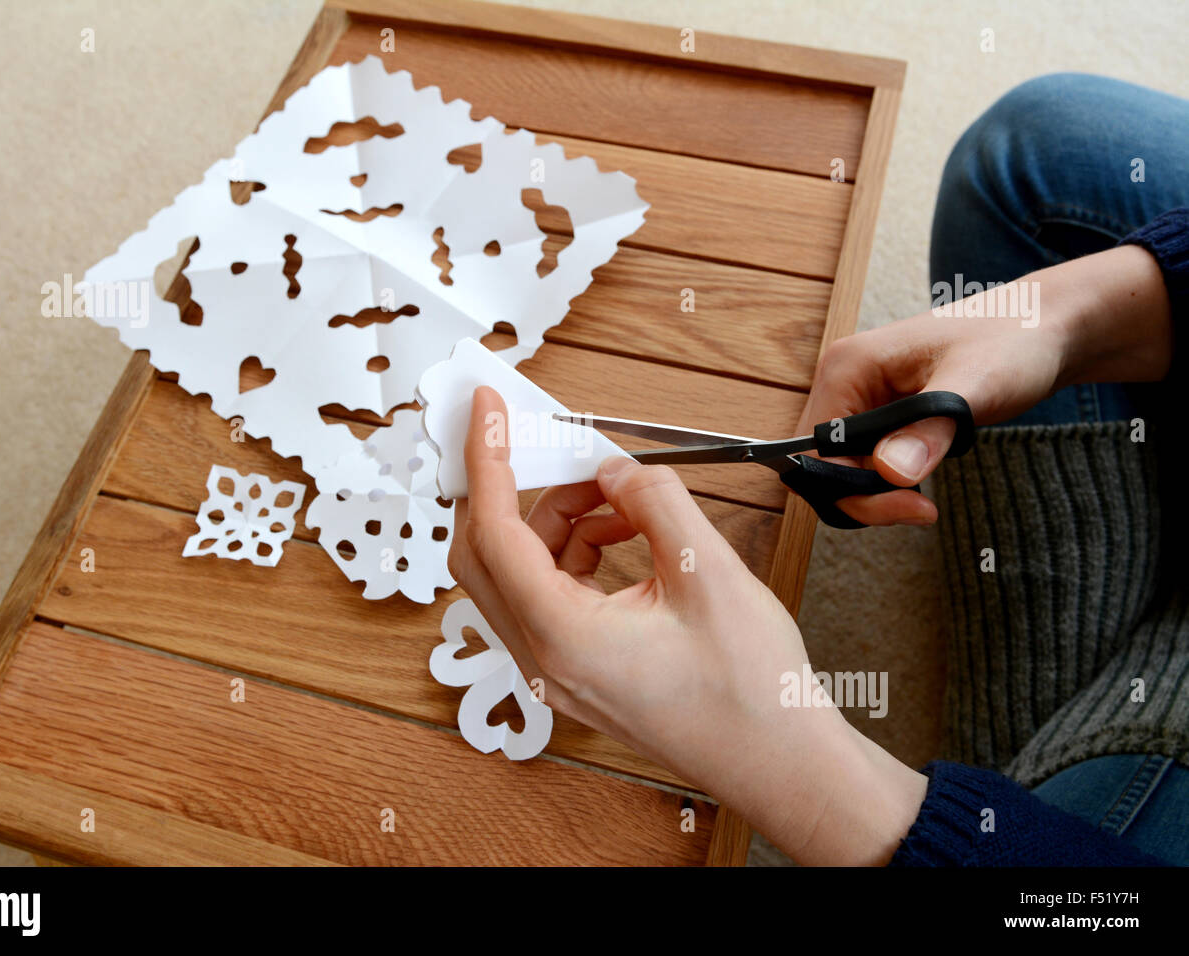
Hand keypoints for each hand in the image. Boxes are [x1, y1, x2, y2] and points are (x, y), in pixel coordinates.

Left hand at [449, 385, 927, 864]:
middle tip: (537, 441)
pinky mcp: (578, 672)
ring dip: (557, 521)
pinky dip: (576, 552)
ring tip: (620, 497)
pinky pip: (551, 596)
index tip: (486, 410)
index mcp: (562, 639)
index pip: (494, 533)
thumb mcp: (708, 573)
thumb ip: (655, 503)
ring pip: (520, 574)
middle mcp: (544, 661)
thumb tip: (616, 470)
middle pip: (485, 556)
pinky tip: (626, 532)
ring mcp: (557, 673)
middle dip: (508, 489)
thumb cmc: (752, 690)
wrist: (781, 762)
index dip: (488, 461)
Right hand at [802, 244, 1172, 525]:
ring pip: (841, 467)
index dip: (852, 488)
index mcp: (848, 367)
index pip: (816, 449)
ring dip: (876, 492)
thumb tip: (890, 472)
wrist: (1044, 327)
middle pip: (821, 463)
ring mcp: (860, 396)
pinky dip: (887, 481)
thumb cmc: (1013, 340)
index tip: (908, 505)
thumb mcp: (975, 387)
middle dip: (863, 496)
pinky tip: (920, 481)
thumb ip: (929, 429)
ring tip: (923, 498)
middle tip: (920, 510)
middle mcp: (843, 381)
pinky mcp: (879, 412)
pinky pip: (864, 460)